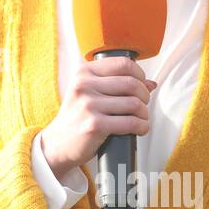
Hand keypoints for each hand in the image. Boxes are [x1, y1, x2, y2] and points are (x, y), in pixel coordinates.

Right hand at [40, 56, 157, 180]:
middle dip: (144, 96)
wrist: (58, 143)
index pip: (123, 64)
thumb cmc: (77, 117)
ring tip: (140, 118)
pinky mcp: (94, 125)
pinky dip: (142, 127)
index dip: (139, 75)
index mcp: (83, 73)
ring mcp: (88, 105)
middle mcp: (84, 86)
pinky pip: (131, 123)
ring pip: (134, 104)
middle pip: (132, 83)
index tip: (141, 85)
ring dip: (144, 113)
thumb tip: (151, 83)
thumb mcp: (90, 93)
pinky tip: (139, 128)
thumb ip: (117, 84)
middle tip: (142, 105)